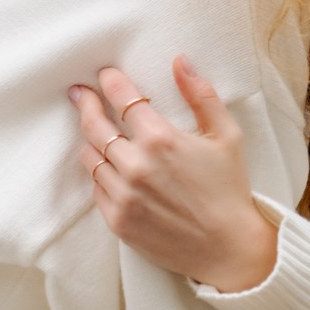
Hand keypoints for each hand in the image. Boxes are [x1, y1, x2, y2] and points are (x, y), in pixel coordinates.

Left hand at [68, 56, 277, 291]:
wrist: (228, 247)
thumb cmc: (229, 189)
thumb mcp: (227, 135)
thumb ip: (202, 95)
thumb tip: (181, 62)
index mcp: (161, 139)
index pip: (123, 99)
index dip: (111, 82)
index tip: (105, 74)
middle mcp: (136, 165)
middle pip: (95, 125)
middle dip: (85, 103)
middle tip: (80, 93)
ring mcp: (123, 195)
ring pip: (90, 157)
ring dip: (91, 140)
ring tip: (94, 130)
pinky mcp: (117, 220)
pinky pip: (95, 188)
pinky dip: (99, 173)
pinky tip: (108, 167)